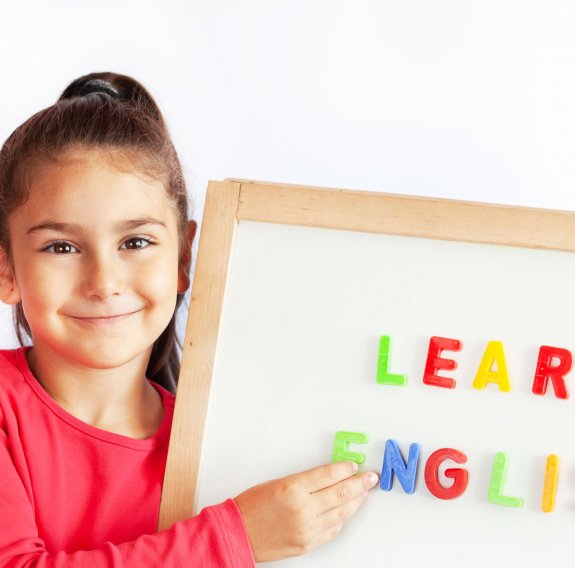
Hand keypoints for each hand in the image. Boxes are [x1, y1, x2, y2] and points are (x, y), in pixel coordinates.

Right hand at [234, 462, 378, 561]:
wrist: (237, 532)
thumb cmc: (251, 505)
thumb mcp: (277, 482)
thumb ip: (305, 481)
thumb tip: (329, 477)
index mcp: (293, 488)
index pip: (328, 474)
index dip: (344, 469)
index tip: (353, 466)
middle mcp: (303, 508)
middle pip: (340, 493)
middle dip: (359, 484)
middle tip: (370, 478)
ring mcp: (306, 529)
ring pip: (340, 513)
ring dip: (355, 502)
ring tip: (363, 493)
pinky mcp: (307, 544)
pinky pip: (332, 530)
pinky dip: (341, 519)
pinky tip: (346, 512)